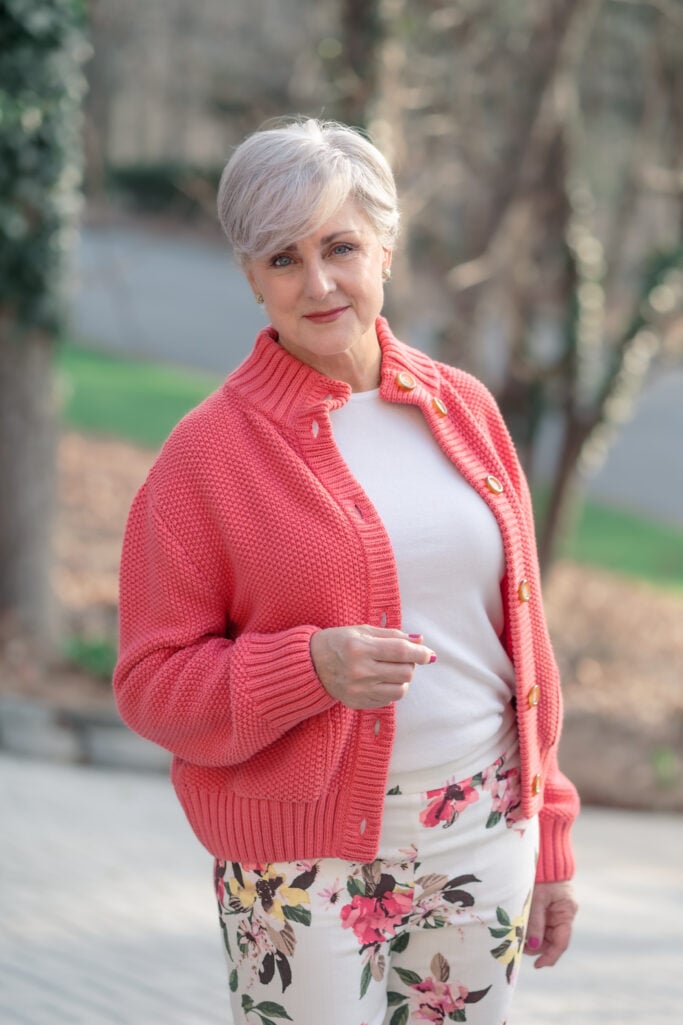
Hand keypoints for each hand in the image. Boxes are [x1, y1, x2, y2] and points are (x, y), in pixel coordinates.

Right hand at [310, 625, 435, 709]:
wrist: (310, 664)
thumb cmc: (338, 641)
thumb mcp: (362, 630)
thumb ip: (393, 635)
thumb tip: (420, 641)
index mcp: (360, 648)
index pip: (400, 651)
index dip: (419, 653)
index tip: (428, 654)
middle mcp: (359, 671)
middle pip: (404, 673)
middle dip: (411, 664)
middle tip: (404, 658)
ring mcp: (358, 690)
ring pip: (400, 690)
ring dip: (403, 679)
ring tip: (392, 670)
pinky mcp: (357, 702)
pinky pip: (388, 700)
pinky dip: (391, 689)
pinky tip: (381, 679)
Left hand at [525, 880, 577, 967]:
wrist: (542, 856)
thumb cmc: (541, 875)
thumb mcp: (537, 899)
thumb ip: (536, 923)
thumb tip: (534, 947)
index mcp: (567, 911)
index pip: (561, 942)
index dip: (550, 956)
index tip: (537, 965)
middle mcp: (563, 914)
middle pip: (552, 940)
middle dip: (537, 947)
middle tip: (520, 947)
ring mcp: (555, 911)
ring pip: (545, 933)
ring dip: (533, 938)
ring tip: (518, 936)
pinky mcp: (546, 907)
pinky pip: (540, 924)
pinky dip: (531, 928)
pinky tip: (521, 928)